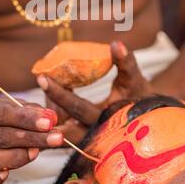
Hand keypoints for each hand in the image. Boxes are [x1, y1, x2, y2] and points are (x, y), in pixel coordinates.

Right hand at [0, 94, 63, 183]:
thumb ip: (27, 110)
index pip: (1, 114)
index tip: (49, 122)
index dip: (27, 118)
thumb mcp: (4, 103)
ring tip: (37, 152)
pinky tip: (6, 174)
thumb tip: (51, 118)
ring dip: (16, 157)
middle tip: (55, 138)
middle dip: (31, 138)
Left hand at [36, 41, 151, 143]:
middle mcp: (93, 134)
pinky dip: (53, 113)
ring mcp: (86, 139)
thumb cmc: (140, 96)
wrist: (148, 118)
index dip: (59, 92)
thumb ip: (126, 63)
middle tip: (35, 82)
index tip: (41, 76)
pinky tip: (50, 95)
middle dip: (45, 104)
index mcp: (106, 120)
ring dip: (47, 109)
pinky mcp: (82, 138)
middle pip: (61, 122)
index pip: (77, 107)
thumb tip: (116, 44)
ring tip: (44, 85)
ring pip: (58, 128)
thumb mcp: (135, 80)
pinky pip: (61, 128)